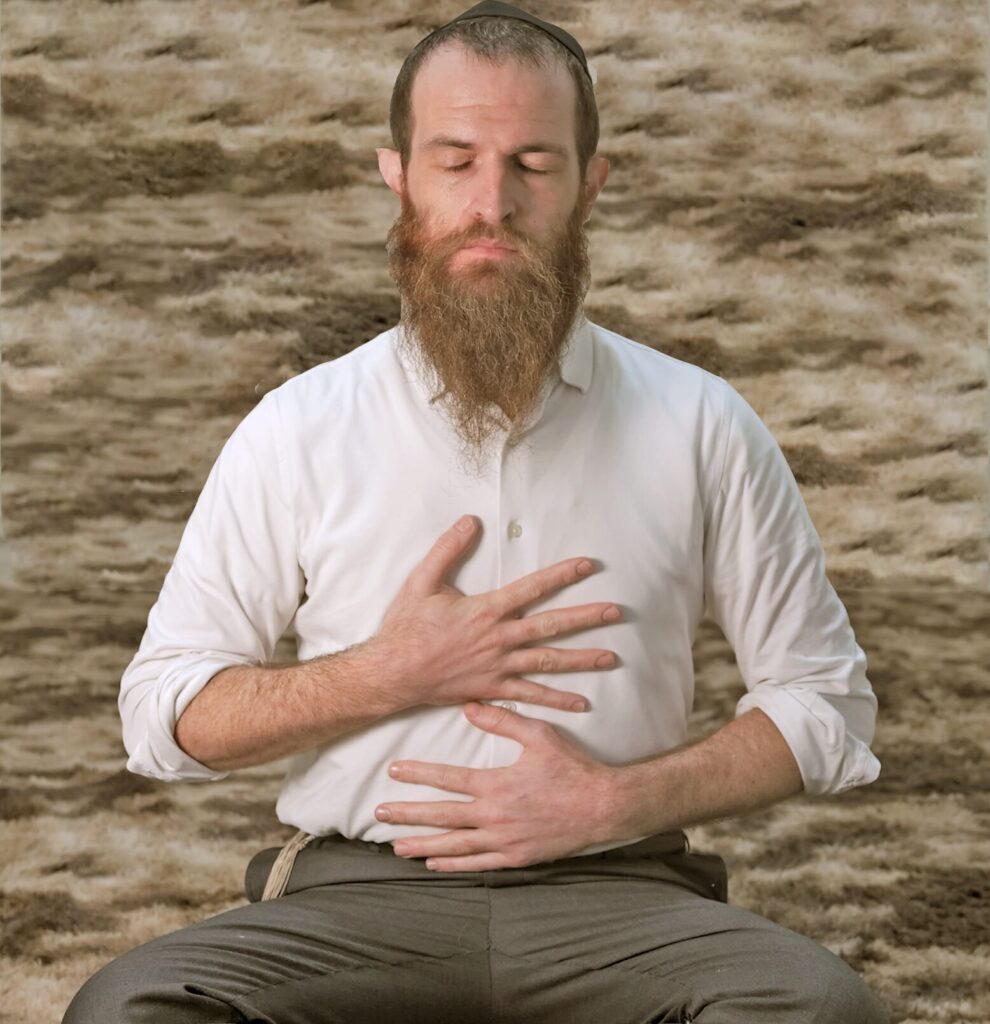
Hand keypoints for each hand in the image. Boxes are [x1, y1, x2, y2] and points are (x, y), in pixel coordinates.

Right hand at [374, 515, 621, 713]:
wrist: (392, 672)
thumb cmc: (406, 626)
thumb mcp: (422, 581)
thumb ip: (447, 549)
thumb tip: (469, 521)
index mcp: (486, 610)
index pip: (533, 588)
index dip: (562, 575)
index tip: (588, 565)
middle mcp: (499, 639)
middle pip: (551, 626)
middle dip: (586, 618)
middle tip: (616, 612)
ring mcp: (498, 667)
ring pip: (548, 662)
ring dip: (582, 660)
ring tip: (610, 658)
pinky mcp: (492, 690)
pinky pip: (530, 696)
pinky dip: (556, 700)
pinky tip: (580, 703)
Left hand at [375, 701, 621, 869]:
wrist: (603, 806)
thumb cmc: (572, 768)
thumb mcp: (540, 735)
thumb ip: (503, 720)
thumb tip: (469, 705)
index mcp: (497, 784)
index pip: (448, 779)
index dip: (418, 774)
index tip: (393, 772)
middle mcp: (494, 816)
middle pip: (442, 816)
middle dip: (408, 815)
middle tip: (379, 815)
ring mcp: (504, 841)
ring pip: (454, 845)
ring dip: (423, 845)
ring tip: (396, 847)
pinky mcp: (516, 857)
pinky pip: (477, 864)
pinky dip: (453, 863)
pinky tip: (434, 862)